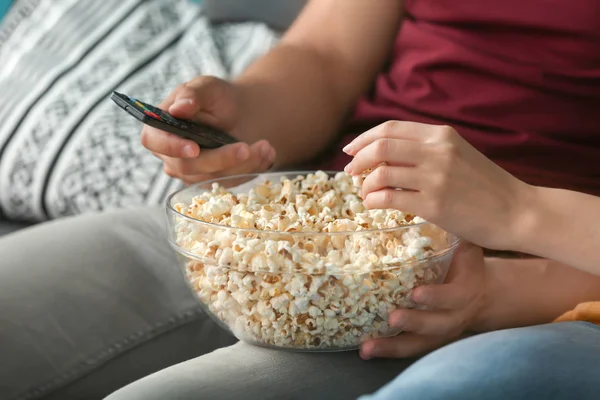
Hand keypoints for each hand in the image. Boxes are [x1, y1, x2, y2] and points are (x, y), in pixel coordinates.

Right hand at [141, 76, 275, 184]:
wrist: (242, 115)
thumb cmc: (217, 98)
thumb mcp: (207, 88)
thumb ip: (193, 94)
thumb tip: (179, 108)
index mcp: (160, 130)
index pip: (154, 142)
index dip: (172, 147)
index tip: (194, 148)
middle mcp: (172, 157)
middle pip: (189, 167)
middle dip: (220, 159)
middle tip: (245, 148)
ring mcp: (194, 173)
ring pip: (215, 177)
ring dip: (243, 164)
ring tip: (265, 146)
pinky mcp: (215, 182)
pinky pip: (233, 181)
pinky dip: (253, 168)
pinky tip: (267, 153)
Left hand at [343, 121, 531, 250]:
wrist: (518, 212)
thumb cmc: (486, 186)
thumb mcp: (458, 154)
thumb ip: (427, 149)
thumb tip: (385, 152)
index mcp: (441, 134)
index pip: (390, 128)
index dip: (364, 138)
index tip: (350, 150)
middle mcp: (437, 151)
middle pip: (380, 147)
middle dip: (358, 160)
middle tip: (350, 172)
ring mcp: (435, 178)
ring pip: (381, 173)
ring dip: (364, 184)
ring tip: (365, 193)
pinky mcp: (434, 205)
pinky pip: (390, 198)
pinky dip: (374, 200)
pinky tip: (374, 204)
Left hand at [360, 242, 485, 358]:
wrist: (483, 290)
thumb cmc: (467, 262)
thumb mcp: (466, 245)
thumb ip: (452, 230)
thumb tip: (428, 199)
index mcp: (465, 290)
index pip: (453, 296)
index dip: (436, 298)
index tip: (416, 293)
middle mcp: (454, 315)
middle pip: (436, 325)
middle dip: (414, 322)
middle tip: (393, 317)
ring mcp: (440, 330)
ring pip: (419, 343)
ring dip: (393, 346)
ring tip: (368, 347)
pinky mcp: (427, 338)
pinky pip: (408, 348)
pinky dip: (388, 350)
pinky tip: (365, 351)